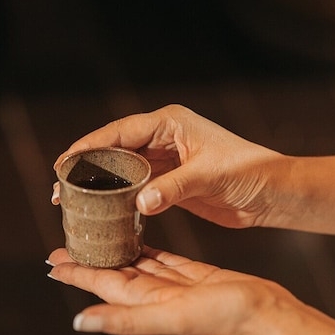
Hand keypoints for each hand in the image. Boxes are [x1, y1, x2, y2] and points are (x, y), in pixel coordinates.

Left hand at [46, 245, 334, 334]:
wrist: (269, 313)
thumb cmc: (224, 317)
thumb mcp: (170, 316)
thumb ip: (125, 320)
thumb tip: (79, 323)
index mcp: (145, 304)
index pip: (102, 285)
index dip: (77, 274)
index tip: (53, 262)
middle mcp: (155, 297)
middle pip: (114, 274)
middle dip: (90, 260)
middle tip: (66, 241)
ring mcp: (174, 286)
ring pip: (136, 265)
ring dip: (114, 252)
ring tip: (95, 235)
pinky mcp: (193, 275)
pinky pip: (162, 258)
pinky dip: (146, 248)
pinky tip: (135, 237)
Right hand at [52, 104, 282, 227]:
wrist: (275, 193)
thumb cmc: (250, 173)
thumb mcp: (210, 177)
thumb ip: (173, 189)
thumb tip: (140, 203)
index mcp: (170, 123)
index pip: (120, 132)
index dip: (89, 147)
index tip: (65, 162)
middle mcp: (163, 137)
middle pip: (113, 149)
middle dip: (85, 167)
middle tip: (58, 188)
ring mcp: (165, 159)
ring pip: (120, 169)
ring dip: (98, 185)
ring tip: (69, 201)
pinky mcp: (169, 181)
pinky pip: (134, 186)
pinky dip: (116, 198)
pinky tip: (99, 211)